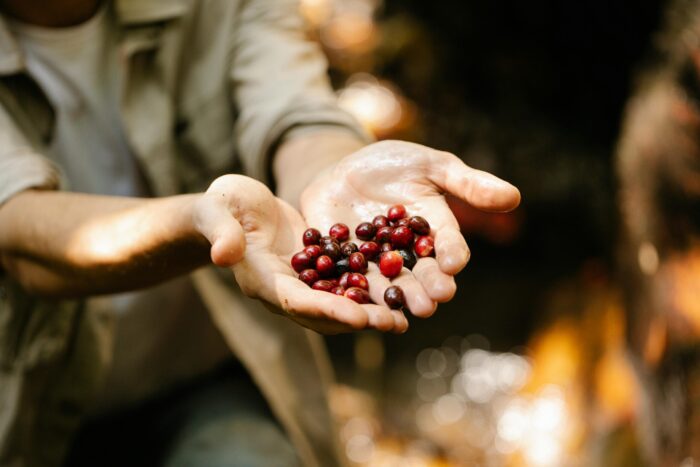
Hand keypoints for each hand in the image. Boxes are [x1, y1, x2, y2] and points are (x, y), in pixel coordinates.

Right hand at [193, 175, 402, 333]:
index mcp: (261, 279)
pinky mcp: (315, 270)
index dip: (327, 310)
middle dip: (359, 319)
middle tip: (395, 323)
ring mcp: (301, 282)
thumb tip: (222, 255)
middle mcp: (283, 289)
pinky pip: (343, 284)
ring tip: (403, 316)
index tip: (359, 317)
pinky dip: (368, 290)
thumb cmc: (220, 206)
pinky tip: (397, 289)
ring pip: (337, 304)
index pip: (296, 302)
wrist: (231, 208)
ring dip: (369, 311)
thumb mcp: (217, 210)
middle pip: (323, 313)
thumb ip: (222, 232)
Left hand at [300, 140, 520, 323]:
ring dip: (393, 299)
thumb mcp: (431, 165)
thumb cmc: (395, 165)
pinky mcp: (342, 266)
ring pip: (386, 285)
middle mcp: (407, 254)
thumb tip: (514, 196)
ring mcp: (374, 262)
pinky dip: (348, 291)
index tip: (453, 263)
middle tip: (432, 301)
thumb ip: (467, 183)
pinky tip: (351, 302)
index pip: (448, 245)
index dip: (452, 254)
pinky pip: (346, 280)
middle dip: (426, 288)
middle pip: (420, 275)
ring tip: (399, 311)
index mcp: (433, 231)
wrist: (345, 171)